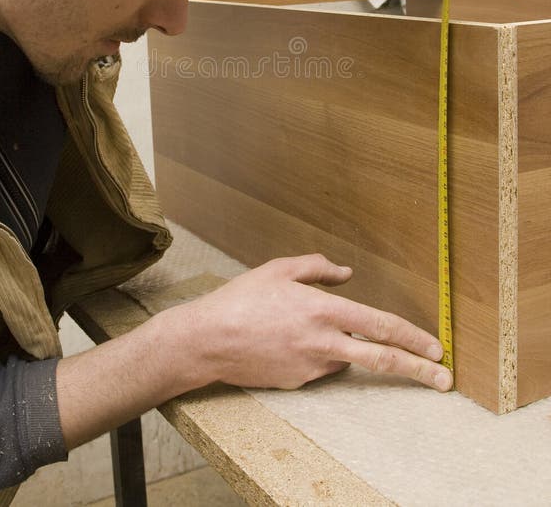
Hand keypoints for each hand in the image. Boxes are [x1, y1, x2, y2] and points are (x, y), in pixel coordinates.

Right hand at [178, 253, 452, 392]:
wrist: (207, 340)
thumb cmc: (241, 299)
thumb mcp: (279, 269)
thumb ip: (318, 268)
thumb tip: (346, 273)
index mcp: (322, 310)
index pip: (379, 326)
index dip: (412, 337)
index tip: (436, 348)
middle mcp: (322, 342)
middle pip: (381, 360)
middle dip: (418, 369)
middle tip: (444, 378)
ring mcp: (310, 367)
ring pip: (344, 358)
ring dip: (343, 348)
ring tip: (296, 328)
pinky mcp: (297, 382)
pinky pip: (319, 367)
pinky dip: (317, 354)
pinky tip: (287, 341)